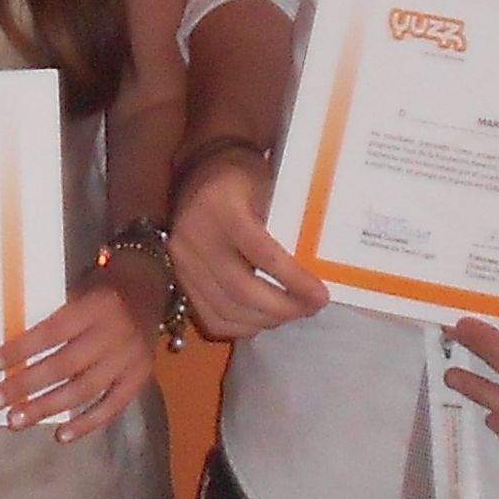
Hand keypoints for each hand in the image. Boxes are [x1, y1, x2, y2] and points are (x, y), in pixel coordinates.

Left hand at [0, 262, 161, 437]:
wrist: (150, 286)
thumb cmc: (103, 287)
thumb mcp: (79, 288)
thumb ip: (54, 314)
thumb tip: (13, 351)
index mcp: (97, 305)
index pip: (53, 331)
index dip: (22, 349)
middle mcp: (116, 333)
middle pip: (65, 365)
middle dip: (26, 385)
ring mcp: (131, 359)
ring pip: (84, 390)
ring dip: (47, 408)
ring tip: (16, 421)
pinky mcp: (141, 378)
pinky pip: (112, 407)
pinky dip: (86, 424)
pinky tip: (61, 435)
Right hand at [165, 148, 329, 340]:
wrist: (196, 170)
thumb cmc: (240, 176)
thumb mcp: (267, 185)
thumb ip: (285, 222)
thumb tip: (318, 266)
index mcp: (222, 209)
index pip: (261, 254)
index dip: (293, 280)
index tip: (321, 296)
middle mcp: (195, 238)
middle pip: (241, 290)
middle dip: (283, 308)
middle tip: (311, 308)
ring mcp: (182, 263)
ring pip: (226, 310)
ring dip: (265, 320)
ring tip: (292, 314)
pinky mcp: (178, 278)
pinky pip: (209, 317)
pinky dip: (240, 327)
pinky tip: (262, 320)